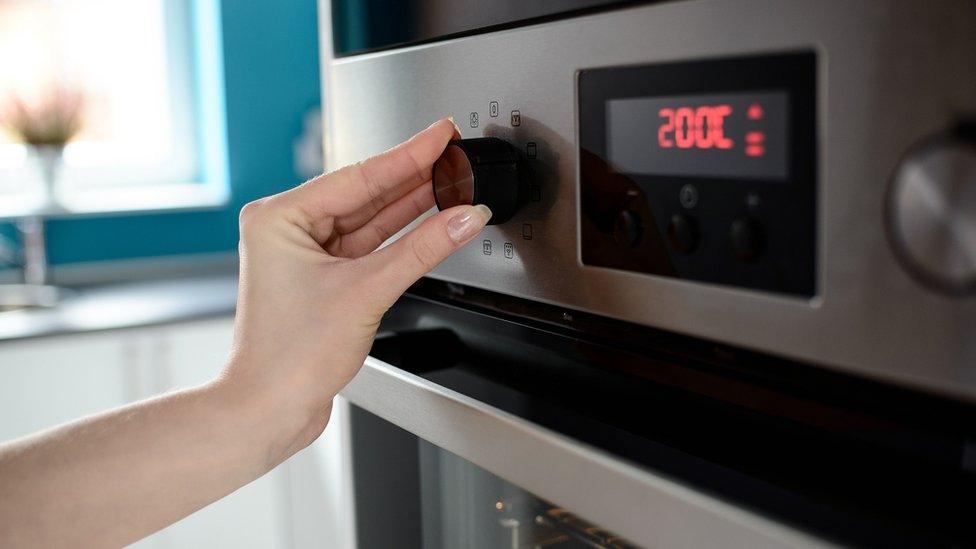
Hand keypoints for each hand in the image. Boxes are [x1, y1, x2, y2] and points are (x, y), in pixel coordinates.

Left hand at [223, 118, 490, 461]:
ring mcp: (306, 256)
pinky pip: (369, 248)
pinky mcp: (323, 280)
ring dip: (411, 207)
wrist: (269, 410)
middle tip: (454, 154)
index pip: (358, 174)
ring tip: (452, 185)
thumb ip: (422, 250)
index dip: (407, 154)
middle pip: (364, 194)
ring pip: (369, 222)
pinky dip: (400, 240)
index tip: (440, 135)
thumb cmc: (287, 358)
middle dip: (413, 177)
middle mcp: (288, 231)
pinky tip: (431, 224)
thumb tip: (463, 218)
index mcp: (279, 217)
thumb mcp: (365, 292)